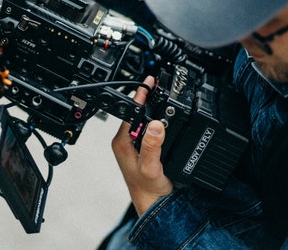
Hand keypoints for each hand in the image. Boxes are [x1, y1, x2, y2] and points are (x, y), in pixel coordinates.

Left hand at [112, 76, 173, 215]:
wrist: (154, 205)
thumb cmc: (147, 190)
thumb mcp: (151, 167)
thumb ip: (152, 146)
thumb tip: (155, 125)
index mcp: (122, 142)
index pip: (130, 112)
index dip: (140, 95)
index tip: (148, 82)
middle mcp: (126, 141)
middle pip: (137, 113)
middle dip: (147, 98)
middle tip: (157, 83)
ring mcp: (135, 144)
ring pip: (144, 120)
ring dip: (153, 108)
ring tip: (161, 94)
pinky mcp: (145, 147)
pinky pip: (150, 128)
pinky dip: (158, 120)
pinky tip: (165, 116)